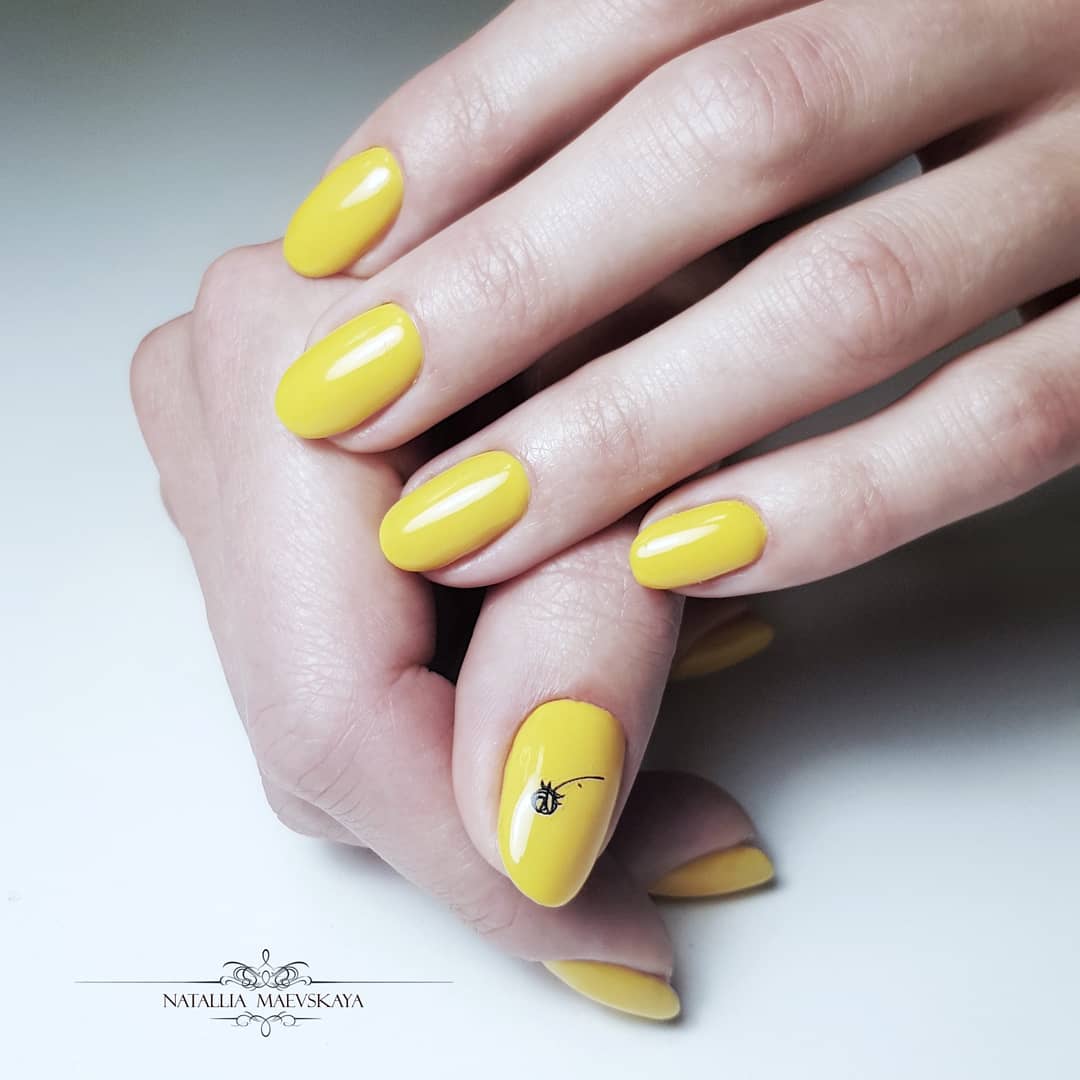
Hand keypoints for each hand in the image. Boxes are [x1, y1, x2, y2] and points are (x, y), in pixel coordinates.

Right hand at [132, 243, 774, 1019]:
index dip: (481, 860)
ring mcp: (230, 429)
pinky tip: (564, 664)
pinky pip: (335, 639)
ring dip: (487, 749)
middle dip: (498, 812)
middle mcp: (226, 391)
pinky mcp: (267, 464)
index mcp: (290, 367)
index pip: (336, 713)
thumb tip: (535, 836)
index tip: (610, 933)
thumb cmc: (668, 258)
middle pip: (323, 725)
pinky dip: (460, 684)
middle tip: (658, 838)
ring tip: (633, 722)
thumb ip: (583, 648)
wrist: (638, 172)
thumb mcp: (657, 455)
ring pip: (328, 700)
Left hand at [274, 0, 1079, 595]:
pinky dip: (837, 500)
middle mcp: (1008, 13)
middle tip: (356, 400)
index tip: (333, 241)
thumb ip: (675, 84)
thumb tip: (452, 203)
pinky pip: (1005, 422)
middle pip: (725, 140)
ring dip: (634, 423)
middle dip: (515, 285)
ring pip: (850, 298)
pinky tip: (685, 559)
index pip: (639, 0)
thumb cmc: (962, 84)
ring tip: (471, 519)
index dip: (466, 122)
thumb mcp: (826, 29)